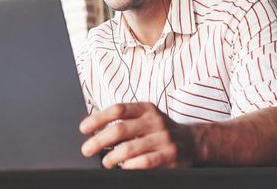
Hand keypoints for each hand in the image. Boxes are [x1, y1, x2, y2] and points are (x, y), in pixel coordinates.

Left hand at [79, 102, 197, 168]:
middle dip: (99, 141)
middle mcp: (155, 121)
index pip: (118, 110)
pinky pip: (144, 163)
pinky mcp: (170, 156)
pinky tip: (123, 168)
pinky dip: (129, 166)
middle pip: (120, 130)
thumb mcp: (146, 118)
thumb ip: (124, 121)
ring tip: (105, 162)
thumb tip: (93, 130)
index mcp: (146, 109)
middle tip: (87, 149)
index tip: (83, 128)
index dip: (98, 118)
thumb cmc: (159, 132)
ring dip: (112, 157)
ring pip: (130, 149)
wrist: (192, 143)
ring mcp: (164, 138)